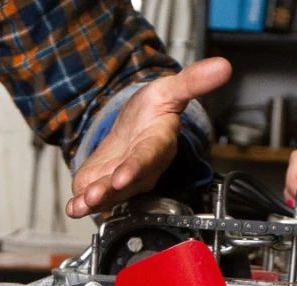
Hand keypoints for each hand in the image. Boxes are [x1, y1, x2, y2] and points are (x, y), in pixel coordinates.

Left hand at [67, 57, 231, 217]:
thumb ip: (193, 81)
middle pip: (126, 184)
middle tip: (95, 195)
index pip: (147, 159)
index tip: (124, 176)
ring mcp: (122, 182)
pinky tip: (74, 207)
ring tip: (80, 204)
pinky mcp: (104, 186)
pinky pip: (93, 198)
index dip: (136, 168)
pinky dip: (81, 204)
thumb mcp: (170, 89)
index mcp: (157, 146)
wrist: (134, 126)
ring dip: (94, 201)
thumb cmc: (153, 111)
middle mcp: (142, 170)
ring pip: (109, 196)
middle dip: (111, 190)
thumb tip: (223, 66)